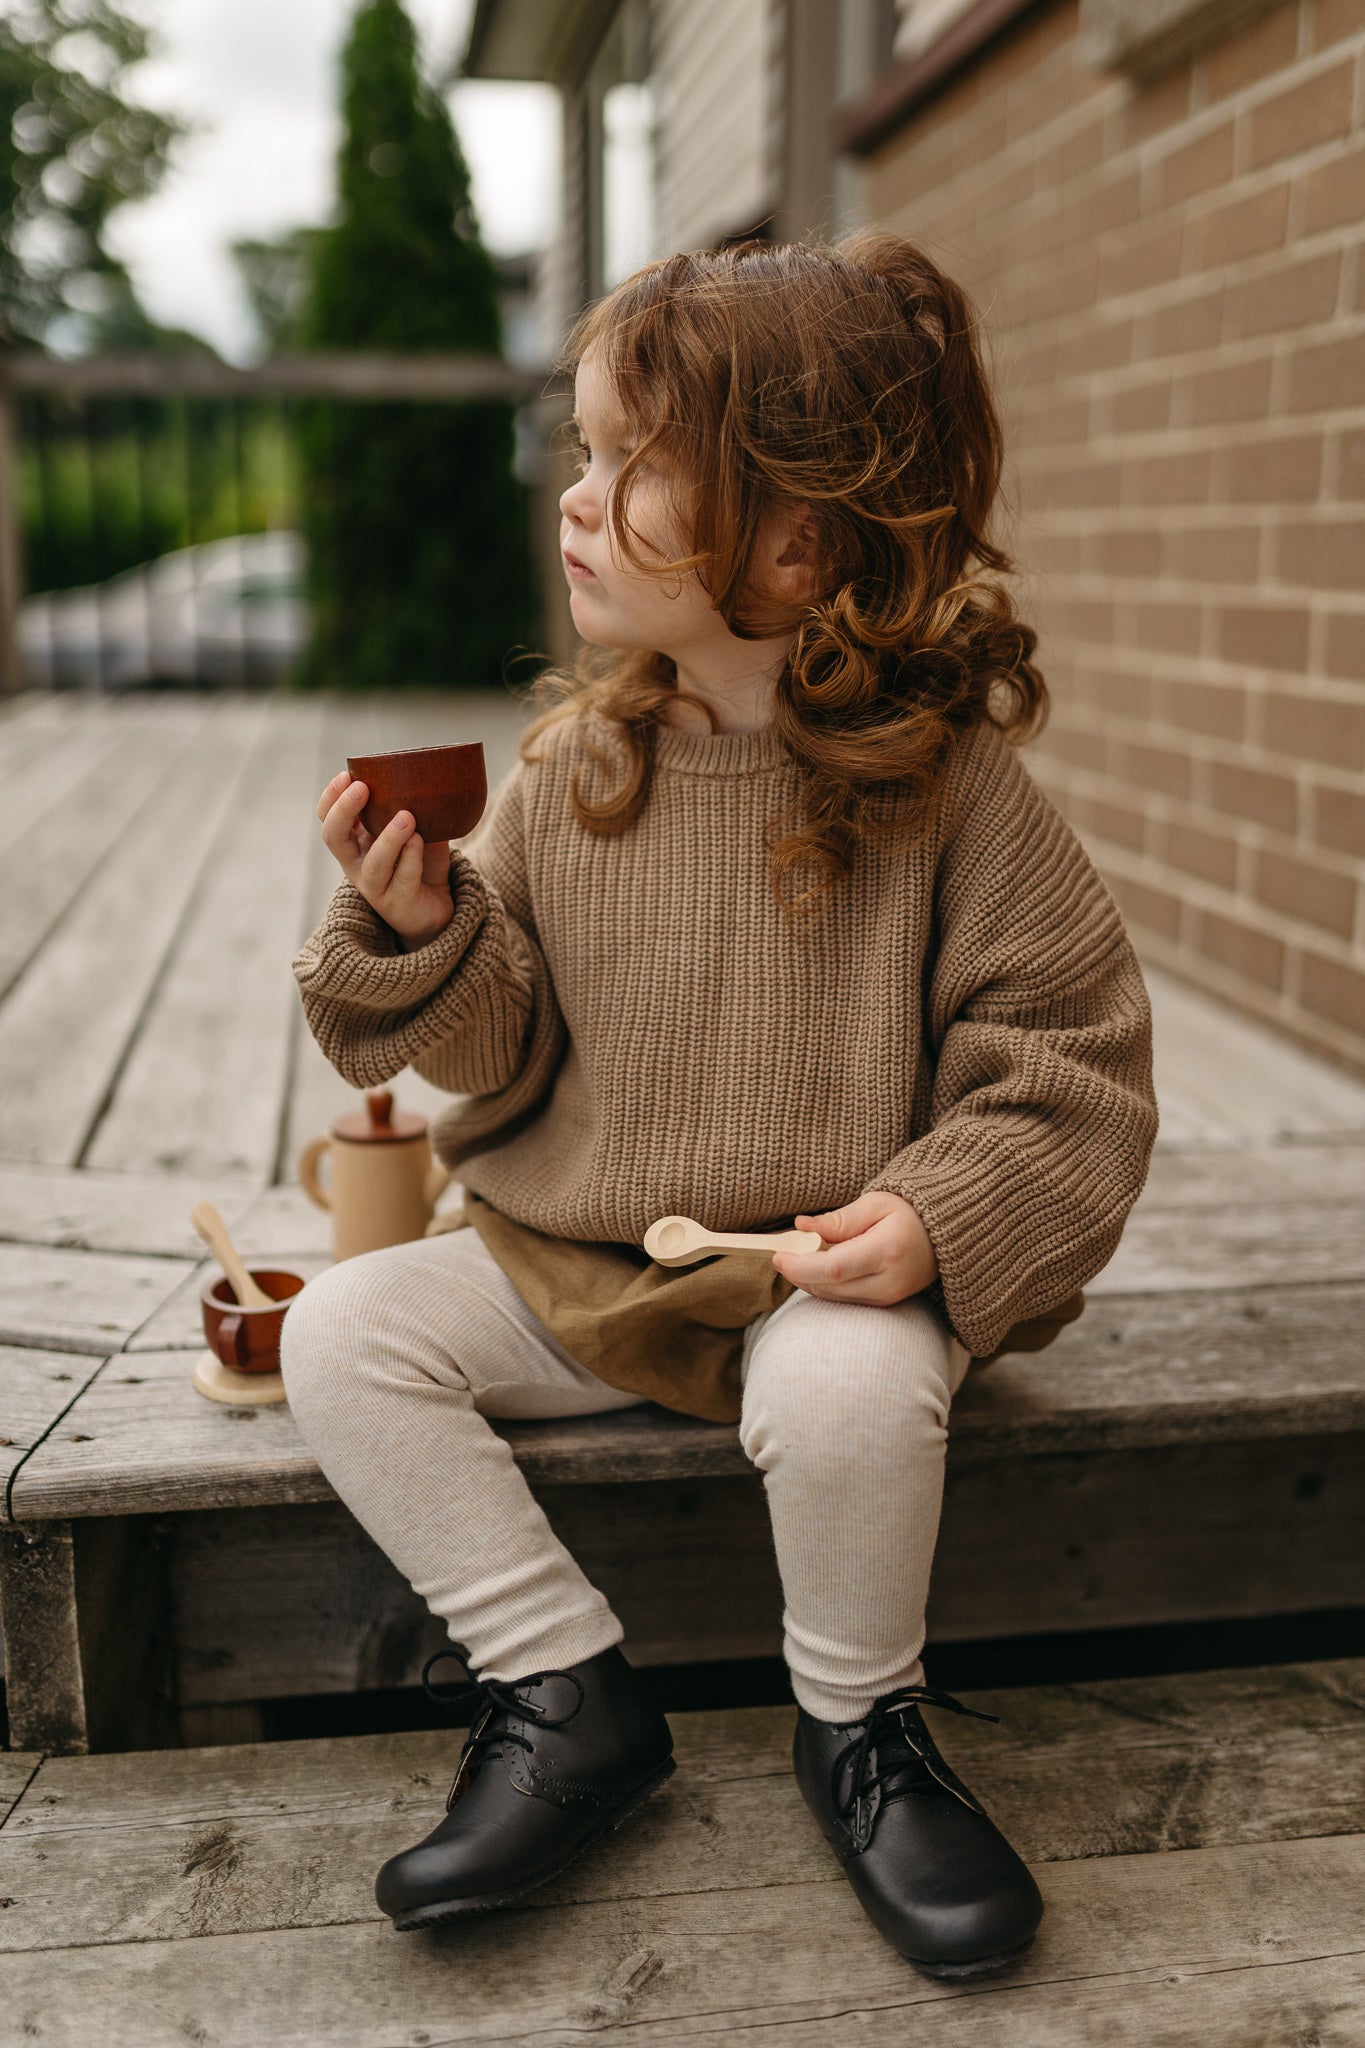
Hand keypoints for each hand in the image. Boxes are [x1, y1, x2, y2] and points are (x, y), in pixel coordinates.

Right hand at [316, 770, 454, 947]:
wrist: (434, 908)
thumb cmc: (418, 863)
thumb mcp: (413, 831)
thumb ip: (413, 810)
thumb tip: (425, 781)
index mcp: (355, 842)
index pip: (328, 819)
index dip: (331, 798)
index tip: (346, 775)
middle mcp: (357, 864)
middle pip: (334, 838)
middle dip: (343, 810)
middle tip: (362, 788)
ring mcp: (375, 885)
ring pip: (372, 863)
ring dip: (388, 838)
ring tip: (405, 817)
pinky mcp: (398, 901)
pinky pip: (403, 878)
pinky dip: (411, 857)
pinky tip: (418, 840)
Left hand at [771, 1190, 938, 1305]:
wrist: (941, 1237)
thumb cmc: (908, 1214)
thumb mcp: (875, 1204)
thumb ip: (839, 1219)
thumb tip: (802, 1226)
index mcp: (888, 1251)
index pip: (835, 1268)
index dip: (801, 1265)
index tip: (778, 1256)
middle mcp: (888, 1282)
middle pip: (829, 1286)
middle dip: (798, 1272)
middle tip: (782, 1251)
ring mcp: (887, 1298)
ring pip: (832, 1296)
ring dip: (808, 1278)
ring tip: (800, 1254)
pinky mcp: (883, 1304)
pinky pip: (842, 1299)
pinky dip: (824, 1284)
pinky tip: (818, 1265)